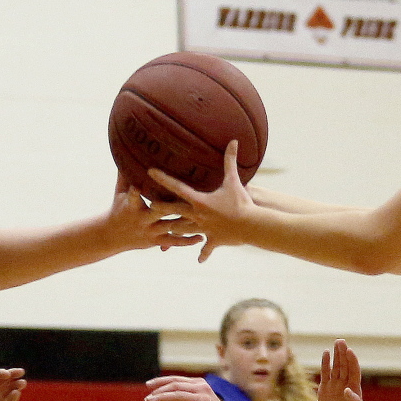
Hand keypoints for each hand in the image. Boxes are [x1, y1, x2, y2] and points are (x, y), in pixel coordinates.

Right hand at [106, 174, 202, 251]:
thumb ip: (125, 173)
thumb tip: (126, 151)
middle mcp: (142, 219)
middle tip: (189, 197)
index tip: (140, 185)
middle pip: (158, 211)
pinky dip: (187, 241)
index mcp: (132, 206)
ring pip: (171, 227)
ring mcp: (150, 231)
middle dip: (171, 206)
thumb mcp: (119, 191)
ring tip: (204, 218)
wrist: (111, 236)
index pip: (133, 197)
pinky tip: (201, 238)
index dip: (136, 191)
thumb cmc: (118, 208)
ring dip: (186, 223)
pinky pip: (174, 241)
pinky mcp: (156, 241)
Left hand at [144, 376, 239, 400]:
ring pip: (178, 395)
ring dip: (161, 397)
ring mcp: (204, 399)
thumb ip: (188, 395)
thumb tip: (169, 393)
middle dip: (159, 390)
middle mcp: (202, 388)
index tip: (148, 385)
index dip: (161, 381)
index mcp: (200, 384)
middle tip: (147, 397)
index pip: (176, 379)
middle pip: (175, 385)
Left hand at [148, 141, 254, 261]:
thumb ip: (231, 160)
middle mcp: (197, 215)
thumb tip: (234, 141)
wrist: (251, 225)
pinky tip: (199, 260)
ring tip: (165, 231)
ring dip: (175, 231)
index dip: (162, 179)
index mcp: (199, 201)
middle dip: (160, 209)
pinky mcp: (213, 240)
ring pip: (183, 231)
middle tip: (149, 206)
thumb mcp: (235, 181)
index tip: (149, 172)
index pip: (176, 187)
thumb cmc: (241, 202)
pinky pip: (206, 248)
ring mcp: (203, 229)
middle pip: (173, 211)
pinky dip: (204, 253)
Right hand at [317, 339, 365, 400]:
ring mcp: (335, 385)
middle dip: (343, 353)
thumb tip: (347, 390)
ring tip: (336, 342)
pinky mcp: (325, 388)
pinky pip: (325, 373)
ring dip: (336, 354)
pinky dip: (325, 363)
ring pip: (336, 366)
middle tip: (341, 341)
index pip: (354, 371)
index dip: (352, 360)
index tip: (349, 351)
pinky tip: (326, 352)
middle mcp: (345, 384)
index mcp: (355, 388)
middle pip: (345, 365)